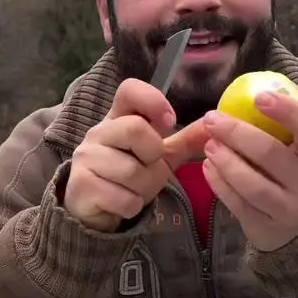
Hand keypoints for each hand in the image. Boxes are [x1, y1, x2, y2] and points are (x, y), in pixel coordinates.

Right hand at [63, 78, 176, 231]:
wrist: (94, 208)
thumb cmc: (129, 175)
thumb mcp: (158, 155)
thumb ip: (185, 139)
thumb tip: (215, 124)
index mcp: (117, 118)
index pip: (129, 89)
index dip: (152, 100)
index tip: (169, 122)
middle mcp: (97, 132)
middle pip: (135, 130)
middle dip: (153, 156)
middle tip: (147, 167)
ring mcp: (86, 158)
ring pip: (132, 171)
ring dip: (144, 188)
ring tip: (134, 189)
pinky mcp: (81, 185)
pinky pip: (123, 198)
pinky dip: (132, 205)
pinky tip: (122, 203)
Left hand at [201, 87, 297, 251]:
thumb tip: (294, 87)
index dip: (287, 110)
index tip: (258, 96)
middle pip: (270, 154)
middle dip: (237, 133)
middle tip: (212, 118)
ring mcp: (286, 209)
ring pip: (251, 183)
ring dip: (225, 160)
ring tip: (209, 144)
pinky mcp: (264, 227)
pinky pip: (237, 204)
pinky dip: (219, 183)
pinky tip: (208, 167)